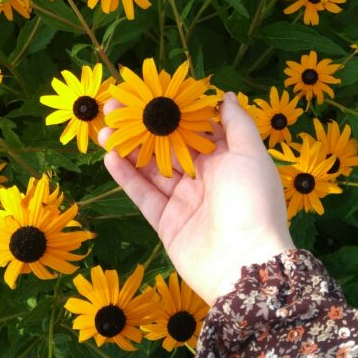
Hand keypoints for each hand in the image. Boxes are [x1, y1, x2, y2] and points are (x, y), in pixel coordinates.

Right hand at [98, 93, 294, 305]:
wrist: (245, 265)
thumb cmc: (253, 202)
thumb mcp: (251, 155)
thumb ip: (236, 124)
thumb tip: (223, 96)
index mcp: (226, 159)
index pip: (194, 128)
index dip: (172, 110)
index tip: (148, 92)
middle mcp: (205, 178)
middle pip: (168, 146)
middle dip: (143, 127)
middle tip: (114, 107)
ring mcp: (184, 201)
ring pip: (151, 169)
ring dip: (128, 149)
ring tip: (104, 130)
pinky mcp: (167, 224)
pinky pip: (143, 196)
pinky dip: (126, 177)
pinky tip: (110, 157)